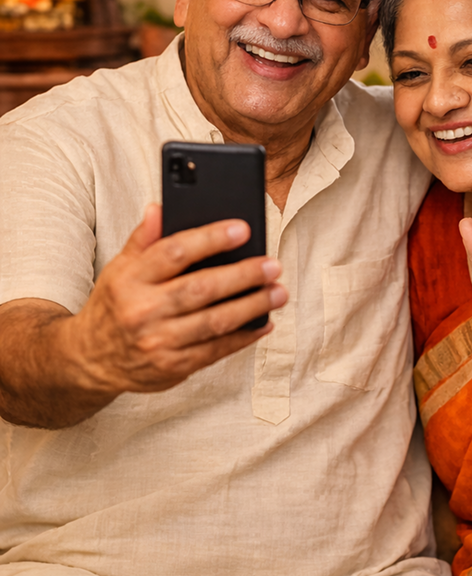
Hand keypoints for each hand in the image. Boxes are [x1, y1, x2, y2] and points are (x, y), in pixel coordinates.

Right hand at [67, 204, 286, 395]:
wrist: (89, 360)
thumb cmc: (114, 304)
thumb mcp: (119, 268)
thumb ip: (143, 239)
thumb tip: (160, 207)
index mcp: (130, 279)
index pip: (174, 252)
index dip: (211, 239)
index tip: (243, 229)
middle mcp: (143, 311)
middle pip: (200, 289)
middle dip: (242, 276)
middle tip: (272, 265)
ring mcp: (159, 342)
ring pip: (214, 322)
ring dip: (252, 307)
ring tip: (278, 292)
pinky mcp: (173, 368)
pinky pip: (216, 350)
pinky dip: (244, 337)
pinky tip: (264, 322)